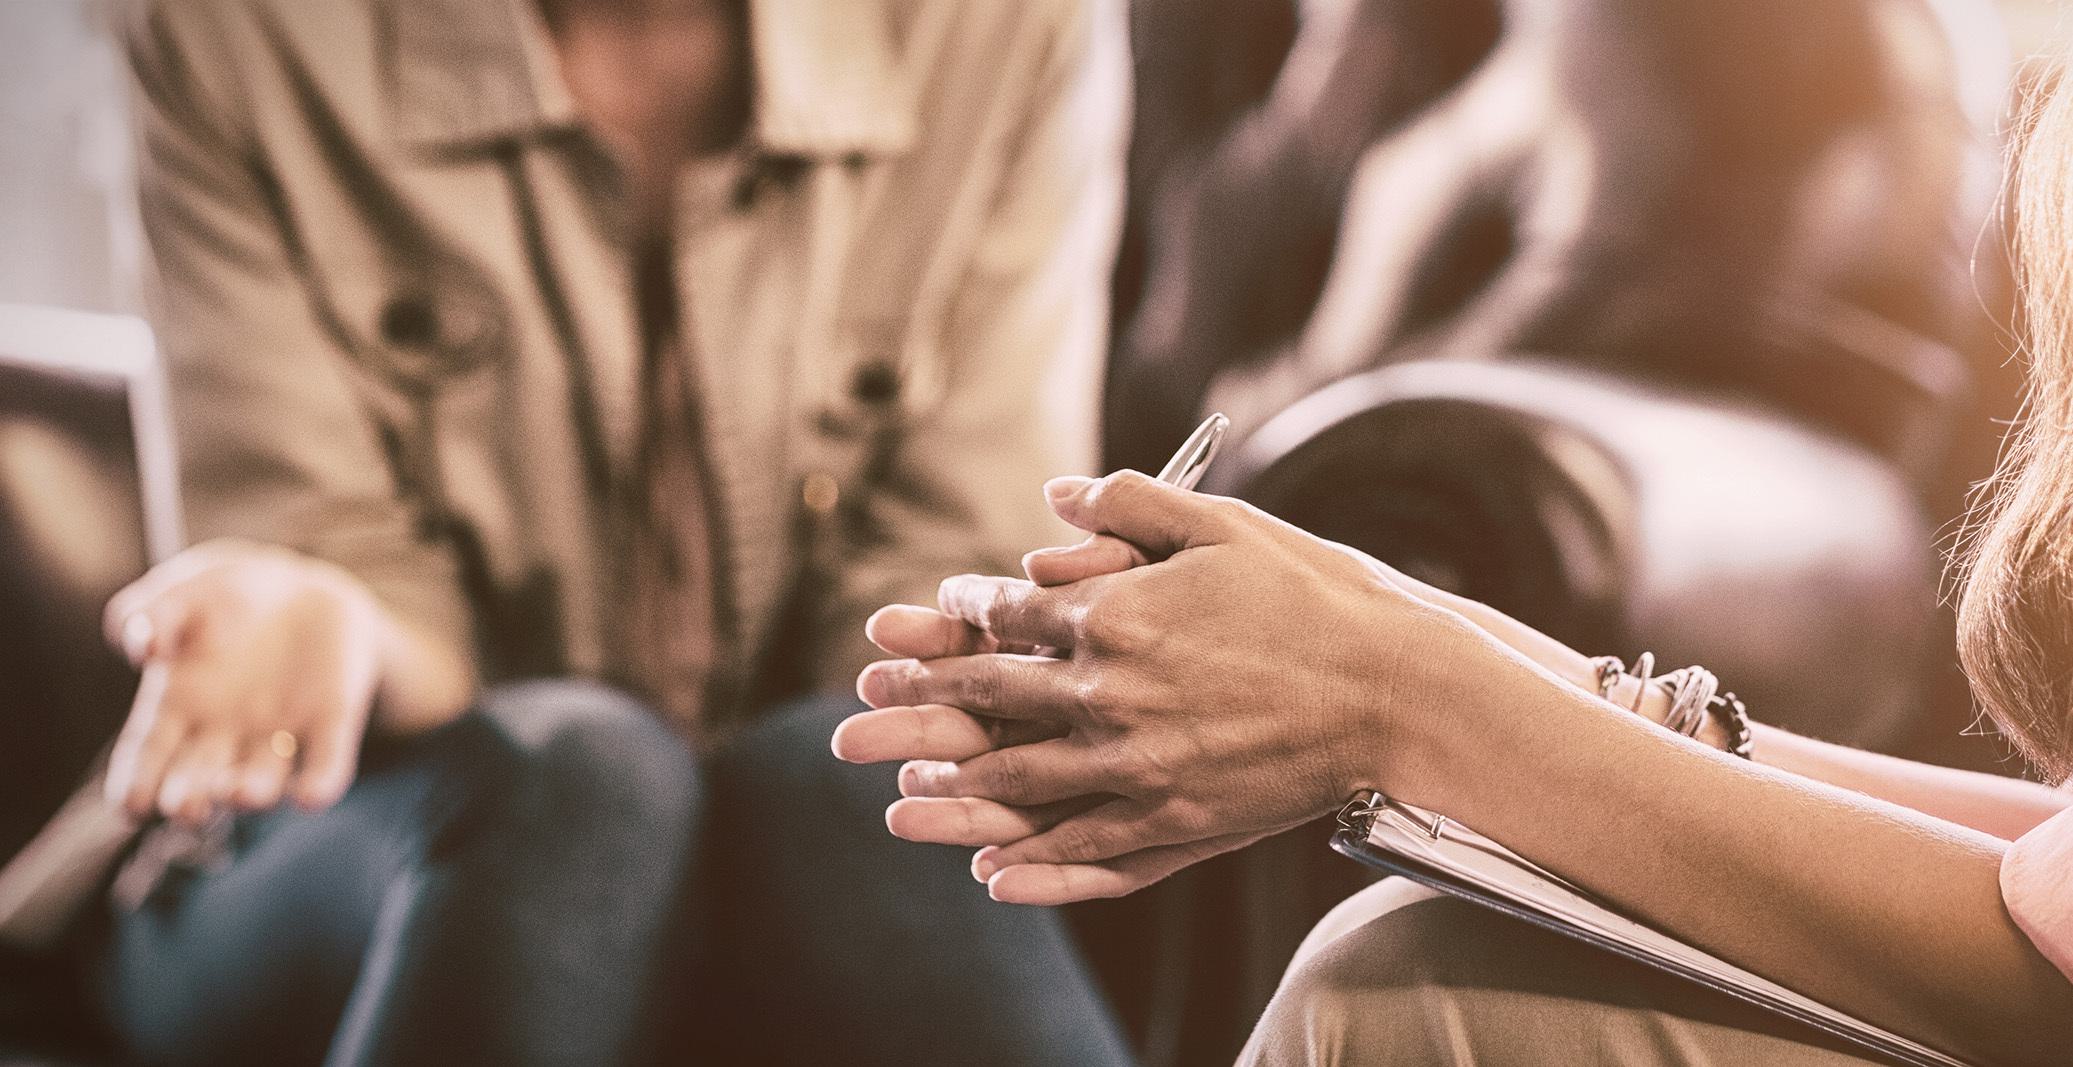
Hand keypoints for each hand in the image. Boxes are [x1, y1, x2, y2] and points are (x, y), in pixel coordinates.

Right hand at [101, 539, 388, 824]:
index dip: (136, 786)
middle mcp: (223, 735)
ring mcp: (276, 733)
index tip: (132, 806)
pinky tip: (311, 796)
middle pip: (198, 782)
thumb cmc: (221, 596)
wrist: (299, 587)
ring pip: (260, 779)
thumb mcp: (180, 594)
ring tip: (239, 793)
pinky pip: (325, 762)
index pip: (146, 759)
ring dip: (250, 792)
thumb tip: (147, 648)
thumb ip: (152, 616)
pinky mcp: (330, 722)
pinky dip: (319, 783)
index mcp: (174, 710)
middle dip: (190, 800)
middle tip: (185, 809)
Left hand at [838, 472, 1509, 903]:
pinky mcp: (1176, 817)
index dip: (958, 614)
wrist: (1392, 690)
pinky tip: (992, 869)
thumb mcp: (1220, 524)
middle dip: (916, 703)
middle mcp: (1112, 693)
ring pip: (1020, 779)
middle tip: (856, 715)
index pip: (1009, 613)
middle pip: (989, 699)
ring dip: (952, 787)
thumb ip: (1129, 503)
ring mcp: (1140, 763)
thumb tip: (1054, 493)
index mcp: (1116, 615)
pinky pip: (1085, 845)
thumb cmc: (1311, 596)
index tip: (925, 618)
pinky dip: (1032, 860)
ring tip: (899, 796)